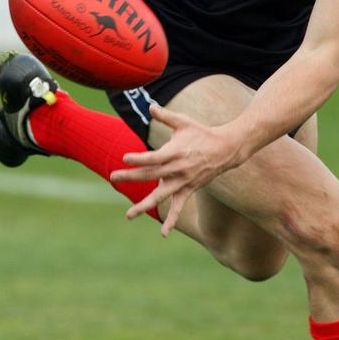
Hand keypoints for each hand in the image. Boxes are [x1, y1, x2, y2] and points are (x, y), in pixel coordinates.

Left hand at [110, 103, 242, 236]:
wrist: (226, 149)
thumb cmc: (202, 133)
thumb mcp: (184, 122)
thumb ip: (165, 116)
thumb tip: (150, 106)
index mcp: (175, 152)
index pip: (154, 158)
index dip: (139, 158)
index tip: (124, 158)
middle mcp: (178, 169)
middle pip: (151, 176)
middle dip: (130, 177)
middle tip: (112, 178)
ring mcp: (183, 181)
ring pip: (161, 196)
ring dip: (144, 206)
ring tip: (128, 215)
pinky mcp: (188, 189)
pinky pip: (178, 207)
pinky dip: (171, 220)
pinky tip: (163, 233)